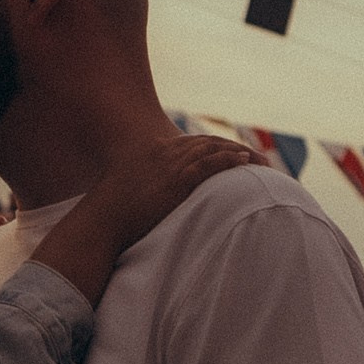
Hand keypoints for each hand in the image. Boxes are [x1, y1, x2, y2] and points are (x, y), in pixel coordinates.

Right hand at [27, 134, 260, 302]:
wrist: (103, 222)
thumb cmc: (113, 215)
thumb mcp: (130, 192)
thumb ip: (147, 187)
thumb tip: (156, 198)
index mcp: (153, 152)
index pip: (192, 142)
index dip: (215, 146)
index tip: (232, 152)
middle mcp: (163, 152)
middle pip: (207, 142)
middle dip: (232, 146)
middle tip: (255, 156)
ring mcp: (171, 164)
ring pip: (213, 149)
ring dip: (239, 151)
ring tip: (259, 160)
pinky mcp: (177, 179)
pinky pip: (210, 163)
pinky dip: (229, 159)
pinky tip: (244, 160)